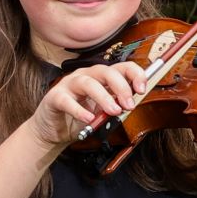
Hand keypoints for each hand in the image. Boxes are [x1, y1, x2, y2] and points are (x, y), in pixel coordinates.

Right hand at [30, 60, 148, 147]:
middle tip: (128, 105)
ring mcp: (69, 85)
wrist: (55, 130)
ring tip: (113, 112)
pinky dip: (79, 110)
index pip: (121, 67)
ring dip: (103, 97)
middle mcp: (85, 76)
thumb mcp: (104, 111)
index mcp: (100, 77)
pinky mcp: (55, 97)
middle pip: (105, 72)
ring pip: (88, 83)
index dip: (134, 75)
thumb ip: (116, 105)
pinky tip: (88, 118)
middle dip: (121, 87)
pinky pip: (67, 100)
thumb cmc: (81, 117)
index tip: (141, 90)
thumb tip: (132, 103)